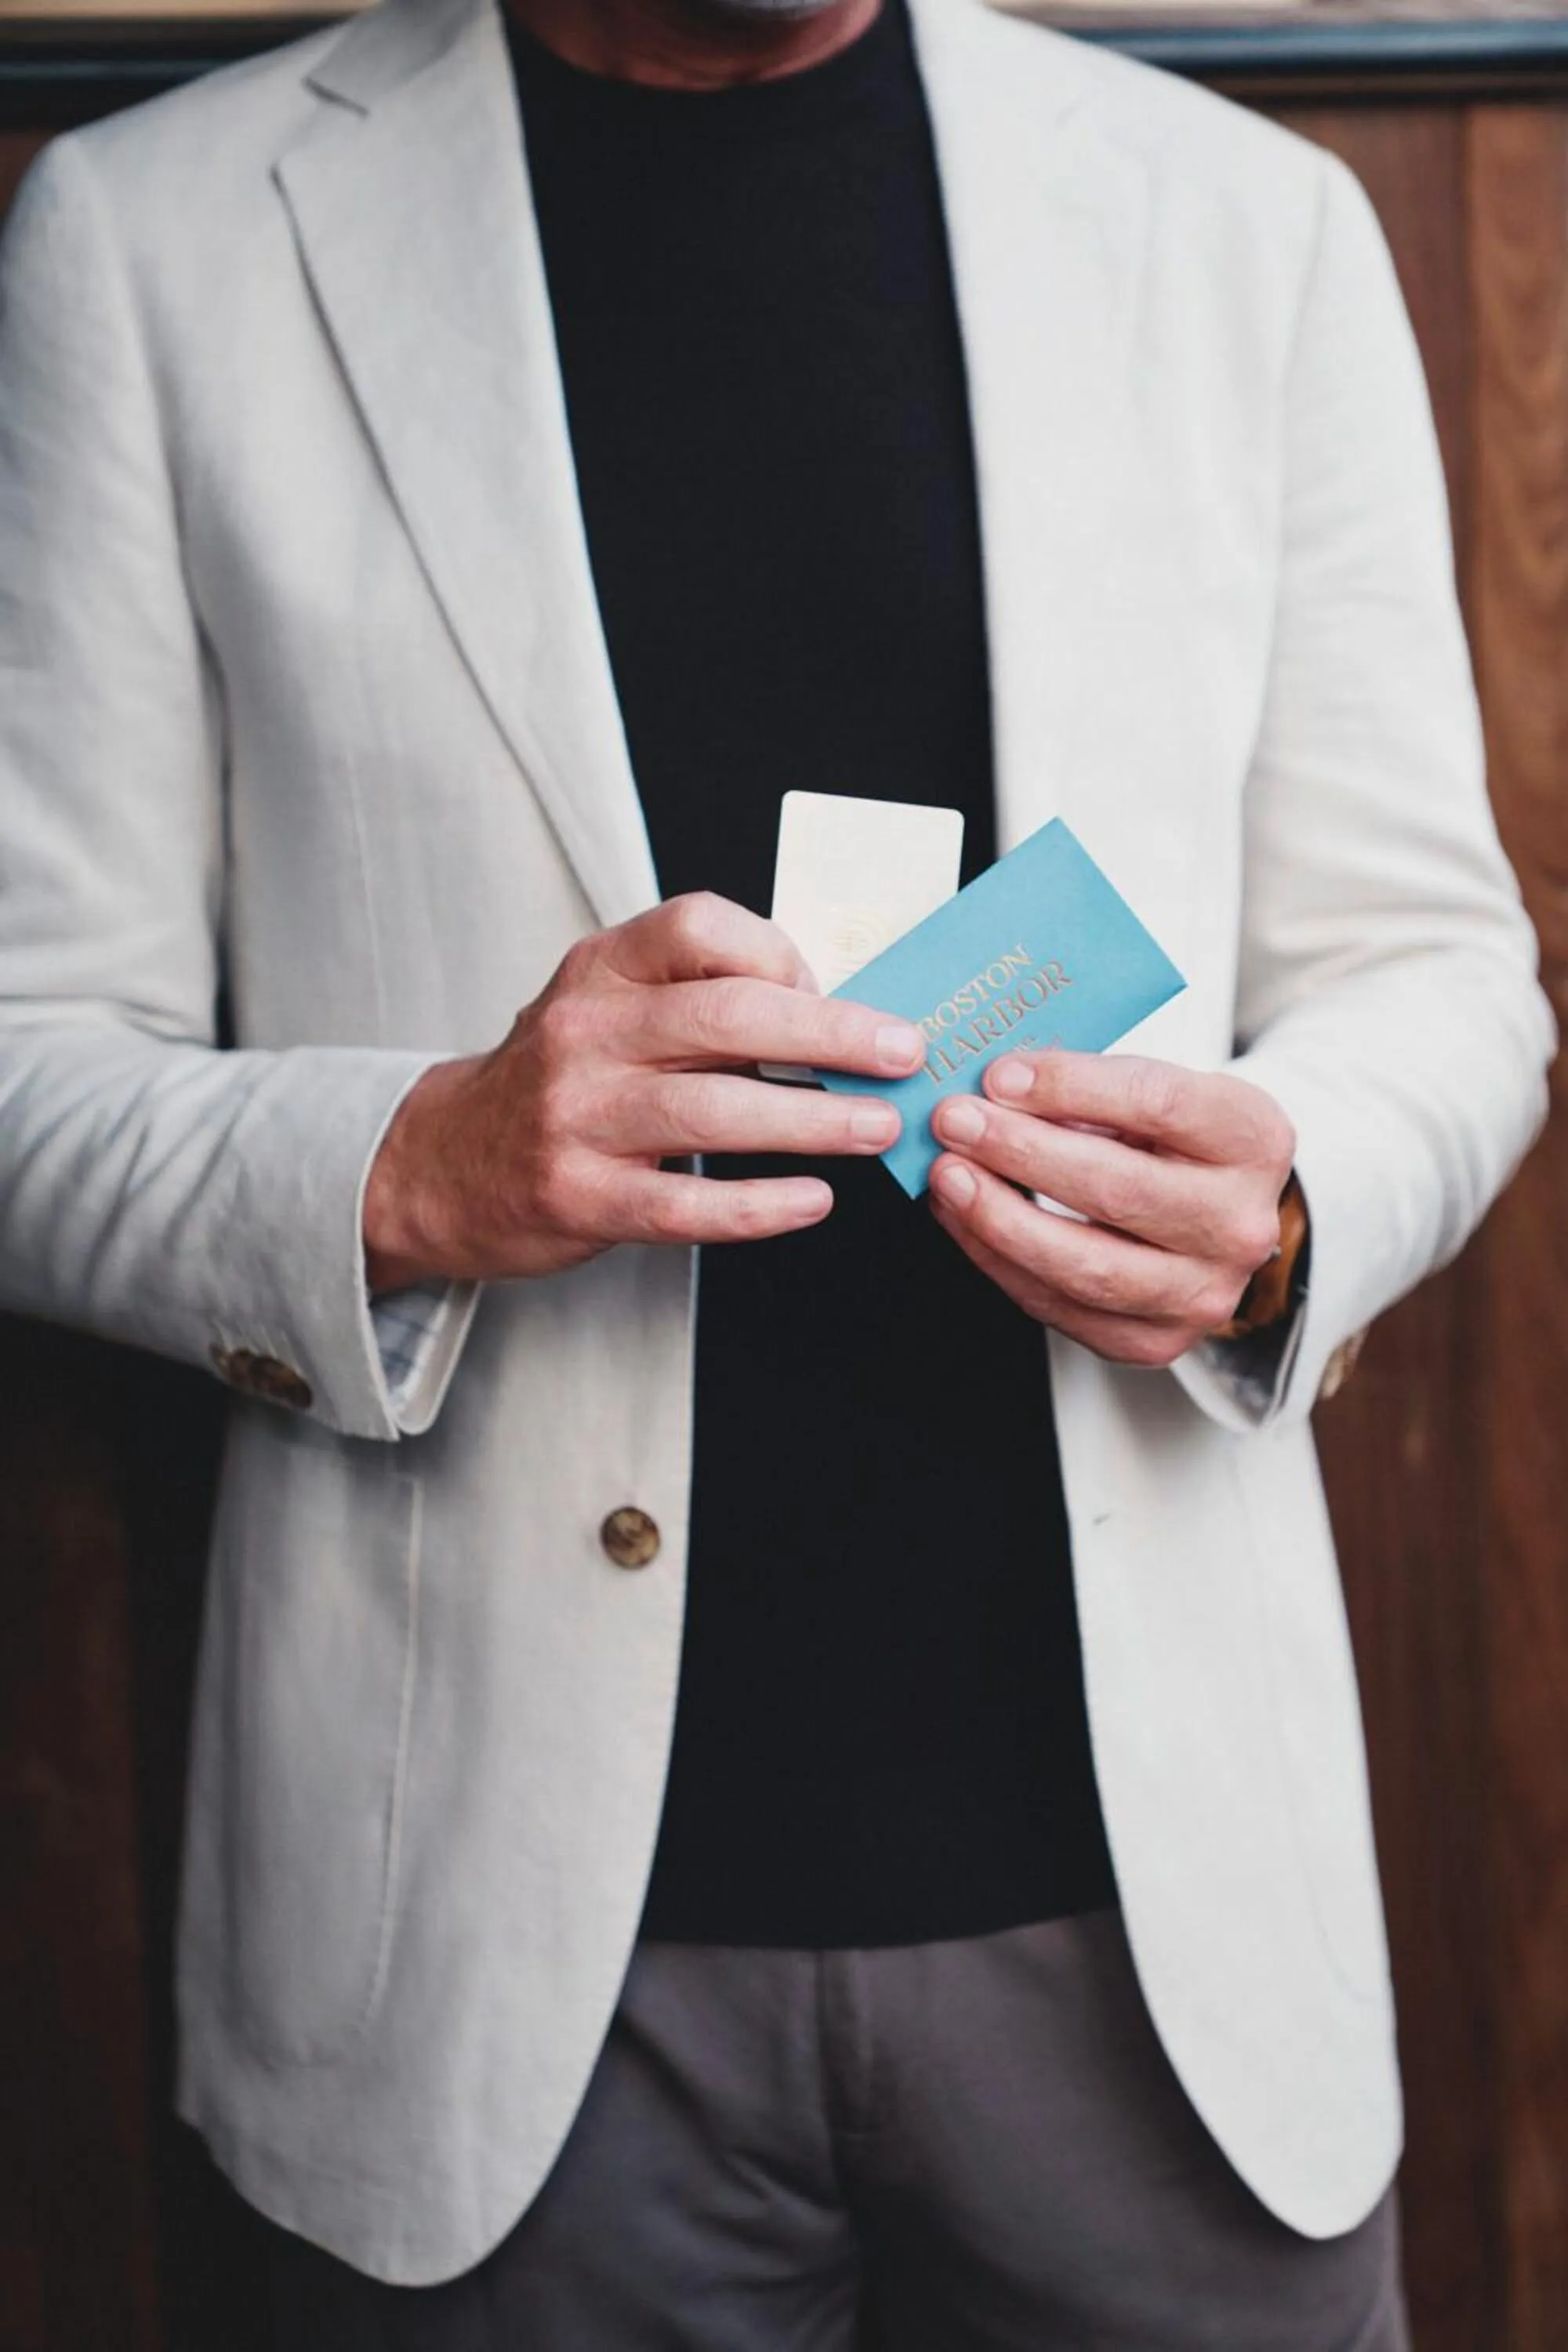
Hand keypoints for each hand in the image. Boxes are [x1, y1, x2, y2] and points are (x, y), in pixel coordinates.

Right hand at [363, 893, 924, 1290]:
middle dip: (831, 1034)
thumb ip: (700, 997)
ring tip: (877, 1128)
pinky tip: (812, 1201)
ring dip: (812, 1122)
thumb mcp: (610, 1006)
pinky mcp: (578, 1196)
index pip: (699, 927)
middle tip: (902, 1053)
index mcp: (600, 968)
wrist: (443, 1164)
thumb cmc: (562, 1080)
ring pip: (712, 1112)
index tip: (836, 992)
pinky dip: (759, 1206)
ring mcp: (575, 1117)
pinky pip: (684, 1207)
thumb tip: (839, 1010)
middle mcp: (583, 1031)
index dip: (782, 954)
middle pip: (724, 1016)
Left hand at [927, 1051, 1295, 1368]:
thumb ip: (1089, 1085)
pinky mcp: (1156, 1342)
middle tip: (955, 1123)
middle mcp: (1240, 1224)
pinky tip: (964, 1221)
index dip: (1070, 1087)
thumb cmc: (1173, 1140)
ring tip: (948, 1177)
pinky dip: (999, 1262)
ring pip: (1088, 1266)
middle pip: (1119, 1190)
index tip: (1000, 1077)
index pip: (1158, 1103)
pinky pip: (1061, 1309)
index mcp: (1253, 1139)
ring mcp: (1204, 1294)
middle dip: (1021, 1152)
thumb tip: (992, 1086)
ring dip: (1000, 1219)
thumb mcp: (1157, 1090)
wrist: (1214, 1216)